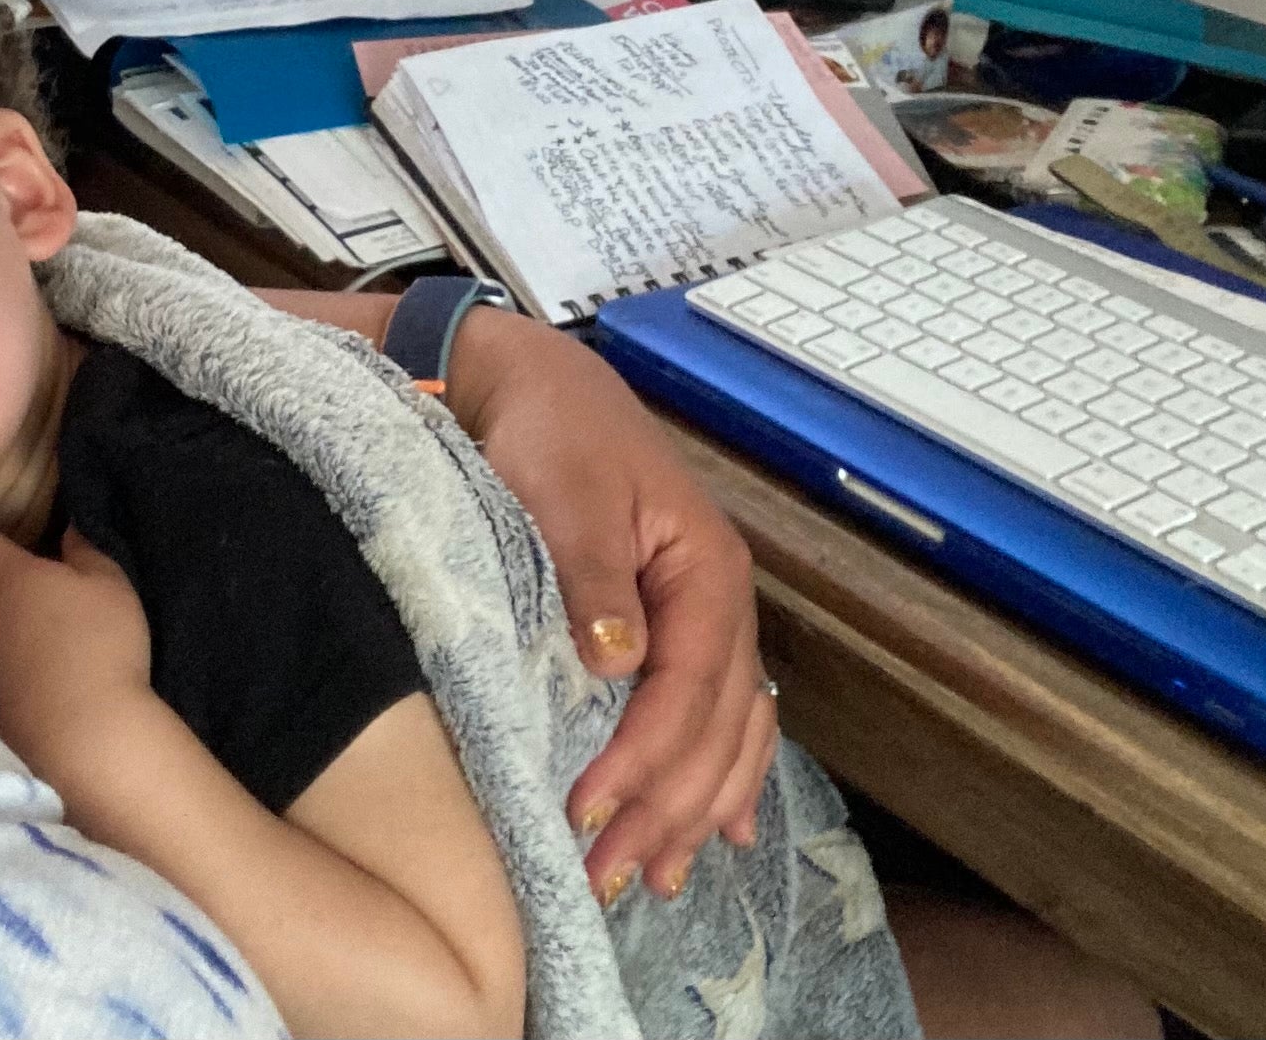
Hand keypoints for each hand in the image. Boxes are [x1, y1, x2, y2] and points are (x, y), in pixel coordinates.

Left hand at [0, 525, 152, 769]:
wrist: (88, 742)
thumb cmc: (100, 647)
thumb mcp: (109, 584)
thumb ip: (83, 548)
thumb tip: (65, 529)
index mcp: (0, 579)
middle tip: (34, 591)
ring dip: (1, 632)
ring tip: (44, 642)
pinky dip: (7, 672)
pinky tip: (41, 683)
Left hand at [446, 306, 777, 899]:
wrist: (536, 384)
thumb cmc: (551, 431)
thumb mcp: (565, 492)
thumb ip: (594, 577)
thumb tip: (620, 663)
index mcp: (705, 570)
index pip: (689, 689)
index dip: (644, 760)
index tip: (587, 812)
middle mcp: (722, 602)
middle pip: (717, 730)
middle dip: (668, 811)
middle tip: (607, 877)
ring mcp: (707, 617)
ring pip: (728, 737)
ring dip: (695, 812)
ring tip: (657, 881)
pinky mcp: (679, 626)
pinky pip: (724, 718)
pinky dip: (723, 779)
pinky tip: (722, 834)